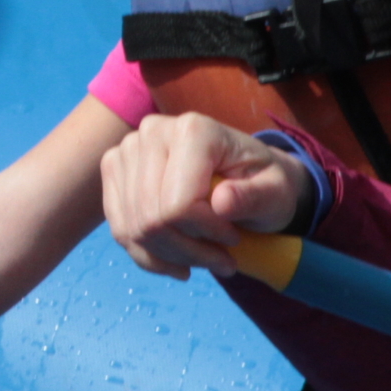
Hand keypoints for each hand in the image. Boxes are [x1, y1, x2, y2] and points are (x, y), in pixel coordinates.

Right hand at [99, 112, 307, 279]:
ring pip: (134, 229)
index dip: (206, 233)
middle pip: (151, 219)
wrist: (243, 174)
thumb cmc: (262, 182)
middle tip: (220, 258)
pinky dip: (149, 255)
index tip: (232, 239)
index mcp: (194, 130)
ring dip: (171, 257)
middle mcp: (152, 131)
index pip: (178, 204)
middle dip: (188, 251)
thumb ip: (255, 198)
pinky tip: (177, 260)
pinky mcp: (114, 170)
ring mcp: (127, 150)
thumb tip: (222, 203)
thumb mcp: (276, 193)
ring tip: (202, 258)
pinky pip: (120, 230)